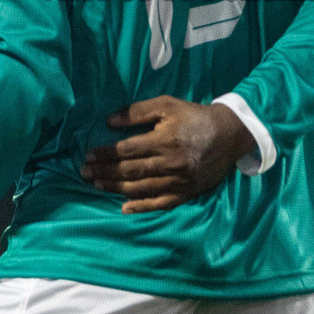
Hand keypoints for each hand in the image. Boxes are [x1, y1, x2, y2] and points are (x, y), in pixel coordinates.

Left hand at [80, 96, 255, 213]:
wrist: (229, 134)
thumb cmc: (194, 116)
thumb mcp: (167, 105)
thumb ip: (137, 112)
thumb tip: (109, 121)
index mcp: (164, 140)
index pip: (127, 150)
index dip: (106, 154)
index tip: (89, 156)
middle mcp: (170, 163)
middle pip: (131, 171)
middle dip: (105, 172)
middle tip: (85, 173)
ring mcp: (179, 181)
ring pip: (142, 188)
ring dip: (116, 188)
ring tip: (97, 185)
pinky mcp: (187, 192)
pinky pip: (161, 203)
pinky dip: (142, 207)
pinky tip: (124, 208)